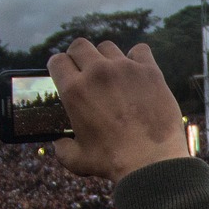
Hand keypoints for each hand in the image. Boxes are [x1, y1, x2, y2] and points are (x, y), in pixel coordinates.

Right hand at [49, 39, 189, 182]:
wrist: (151, 161)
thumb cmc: (113, 162)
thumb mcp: (77, 160)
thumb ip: (62, 148)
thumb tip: (59, 143)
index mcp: (74, 90)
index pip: (57, 61)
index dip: (60, 67)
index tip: (66, 74)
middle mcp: (97, 73)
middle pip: (80, 46)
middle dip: (79, 56)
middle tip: (86, 70)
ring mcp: (124, 69)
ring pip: (107, 47)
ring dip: (106, 57)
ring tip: (113, 73)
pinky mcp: (149, 71)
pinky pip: (140, 50)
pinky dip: (137, 57)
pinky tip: (137, 71)